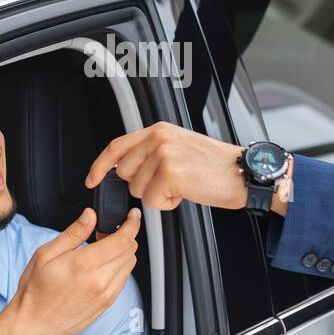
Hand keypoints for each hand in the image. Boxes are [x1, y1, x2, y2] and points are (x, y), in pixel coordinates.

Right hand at [0, 207, 141, 334]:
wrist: (34, 323)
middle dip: (124, 235)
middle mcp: (100, 281)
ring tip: (102, 249)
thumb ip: (73, 233)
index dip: (131, 224)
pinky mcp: (107, 304)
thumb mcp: (46, 254)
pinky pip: (123, 279)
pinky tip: (102, 265)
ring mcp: (106, 295)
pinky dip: (119, 267)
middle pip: (129, 250)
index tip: (132, 216)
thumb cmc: (36, 291)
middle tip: (105, 232)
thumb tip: (90, 215)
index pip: (122, 240)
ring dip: (123, 251)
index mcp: (84, 265)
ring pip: (129, 265)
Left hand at [84, 121, 247, 211]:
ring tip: (182, 186)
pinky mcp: (170, 173)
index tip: (91, 179)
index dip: (100, 165)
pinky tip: (185, 193)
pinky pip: (151, 202)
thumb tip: (126, 169)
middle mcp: (159, 138)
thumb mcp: (179, 148)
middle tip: (169, 183)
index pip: (117, 146)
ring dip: (157, 196)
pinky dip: (167, 204)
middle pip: (125, 173)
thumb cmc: (215, 166)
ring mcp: (164, 154)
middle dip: (142, 185)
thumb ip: (152, 152)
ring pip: (137, 190)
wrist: (242, 173)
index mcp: (159, 130)